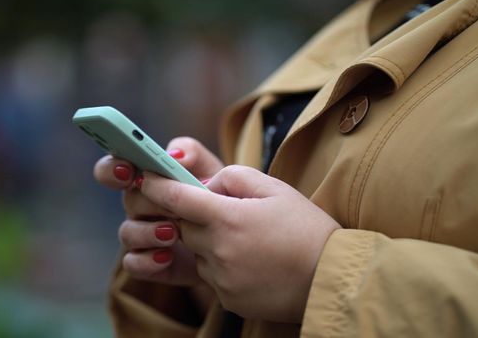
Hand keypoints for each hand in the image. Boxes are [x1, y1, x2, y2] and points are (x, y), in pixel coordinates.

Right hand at [93, 137, 222, 287]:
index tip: (128, 171)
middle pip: (128, 200)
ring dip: (147, 233)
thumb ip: (192, 153)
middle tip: (172, 206)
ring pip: (127, 233)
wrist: (233, 238)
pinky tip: (166, 257)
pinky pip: (134, 263)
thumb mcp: (211, 170)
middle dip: (149, 202)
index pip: (114, 168)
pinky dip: (147, 261)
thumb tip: (174, 155)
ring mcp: (141, 236)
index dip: (113, 169)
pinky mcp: (149, 263)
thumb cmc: (216, 197)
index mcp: (146, 179)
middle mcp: (139, 206)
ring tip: (173, 233)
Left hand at [138, 165, 341, 322]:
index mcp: (227, 218)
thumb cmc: (307, 228)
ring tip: (249, 241)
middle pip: (184, 227)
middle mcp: (218, 251)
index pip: (176, 198)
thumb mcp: (275, 189)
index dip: (156, 186)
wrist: (332, 279)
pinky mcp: (228, 299)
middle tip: (228, 213)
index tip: (146, 177)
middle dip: (196, 217)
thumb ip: (234, 177)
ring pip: (198, 253)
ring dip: (210, 243)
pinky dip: (223, 267)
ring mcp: (222, 279)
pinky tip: (253, 262)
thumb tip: (206, 185)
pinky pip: (212, 277)